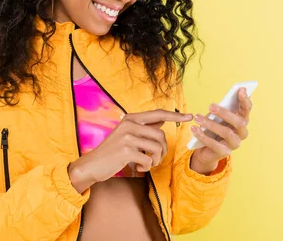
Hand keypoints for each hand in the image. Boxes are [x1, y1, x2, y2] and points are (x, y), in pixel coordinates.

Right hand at [68, 109, 192, 192]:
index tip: (190, 116)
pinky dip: (147, 167)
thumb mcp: (127, 134)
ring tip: (146, 163)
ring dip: (155, 160)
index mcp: (131, 119)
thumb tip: (162, 120)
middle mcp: (129, 124)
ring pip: (157, 148)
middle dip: (163, 150)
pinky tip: (138, 167)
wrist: (92, 164)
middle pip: (161, 135)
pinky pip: (148, 160)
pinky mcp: (126, 150)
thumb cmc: (112, 151)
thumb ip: (144, 127)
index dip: (175, 115)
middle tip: (155, 159)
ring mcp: (127, 137)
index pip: (158, 114)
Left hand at [190, 87, 252, 174]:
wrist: (207, 150)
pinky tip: (194, 129)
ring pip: (226, 132)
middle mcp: (242, 133)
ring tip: (198, 117)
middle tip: (210, 106)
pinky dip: (203, 136)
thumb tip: (215, 105)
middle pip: (239, 122)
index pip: (247, 109)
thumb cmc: (214, 129)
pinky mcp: (225, 153)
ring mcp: (234, 144)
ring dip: (211, 124)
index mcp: (242, 121)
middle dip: (225, 113)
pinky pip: (214, 144)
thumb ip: (220, 111)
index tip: (241, 89)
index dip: (245, 100)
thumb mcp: (217, 118)